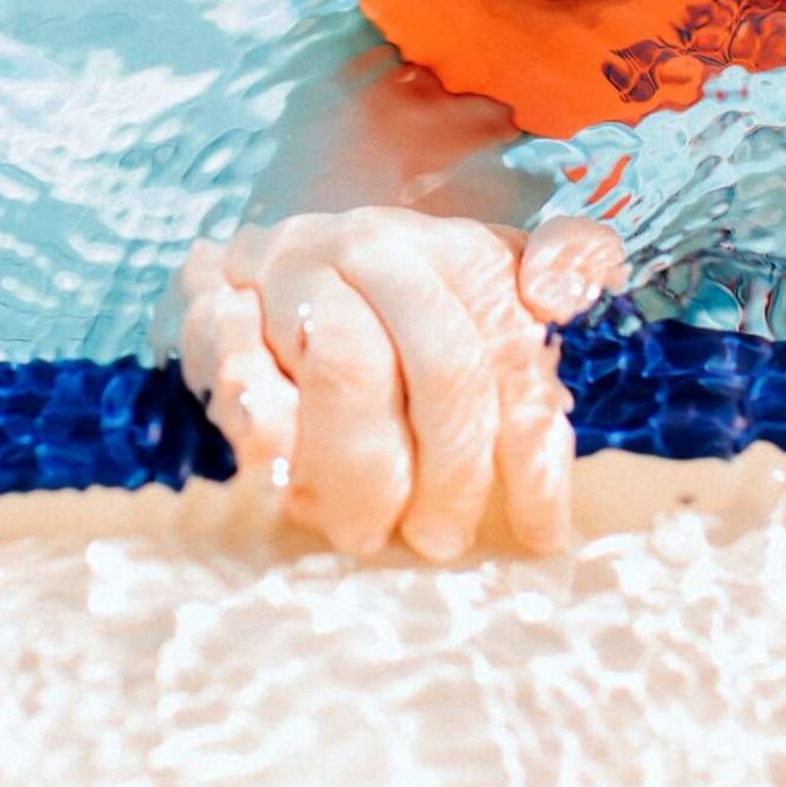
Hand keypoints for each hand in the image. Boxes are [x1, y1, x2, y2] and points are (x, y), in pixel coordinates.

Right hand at [163, 210, 629, 560]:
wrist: (275, 263)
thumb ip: (556, 267)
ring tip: (365, 529)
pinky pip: (239, 365)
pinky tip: (281, 474)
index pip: (509, 355)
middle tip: (440, 539)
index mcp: (453, 248)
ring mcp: (288, 270)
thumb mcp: (486, 290)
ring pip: (346, 369)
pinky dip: (265, 424)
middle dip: (452, 471)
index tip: (540, 535)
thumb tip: (573, 288)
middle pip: (441, 366)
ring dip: (364, 467)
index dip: (532, 455)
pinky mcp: (212, 301)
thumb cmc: (400, 308)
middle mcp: (374, 247)